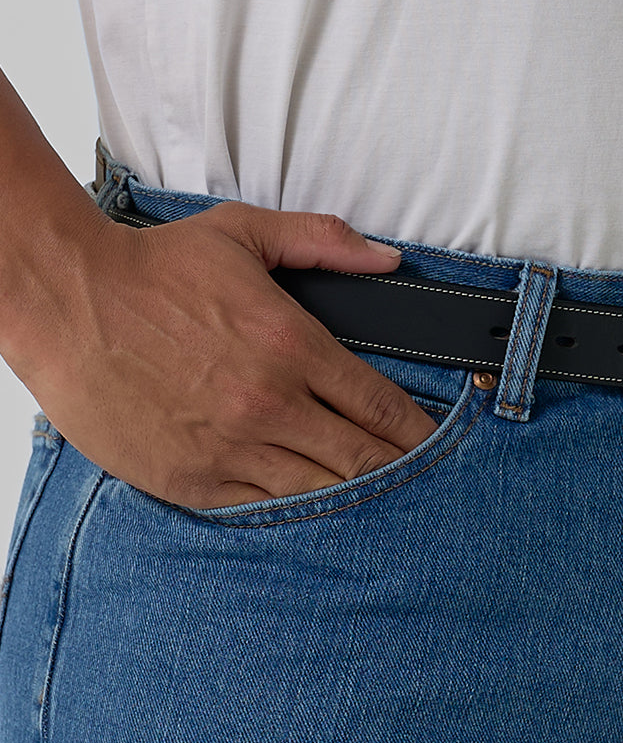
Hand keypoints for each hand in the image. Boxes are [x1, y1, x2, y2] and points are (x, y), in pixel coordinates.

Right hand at [7, 202, 437, 508]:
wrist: (67, 299)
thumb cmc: (155, 267)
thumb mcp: (245, 233)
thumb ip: (324, 240)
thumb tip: (387, 258)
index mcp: (291, 344)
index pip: (379, 402)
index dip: (416, 430)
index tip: (434, 443)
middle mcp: (270, 403)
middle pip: (361, 456)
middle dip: (399, 470)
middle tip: (424, 482)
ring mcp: (230, 447)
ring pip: (318, 490)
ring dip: (355, 496)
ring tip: (382, 503)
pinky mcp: (190, 478)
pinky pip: (261, 508)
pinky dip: (294, 509)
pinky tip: (314, 507)